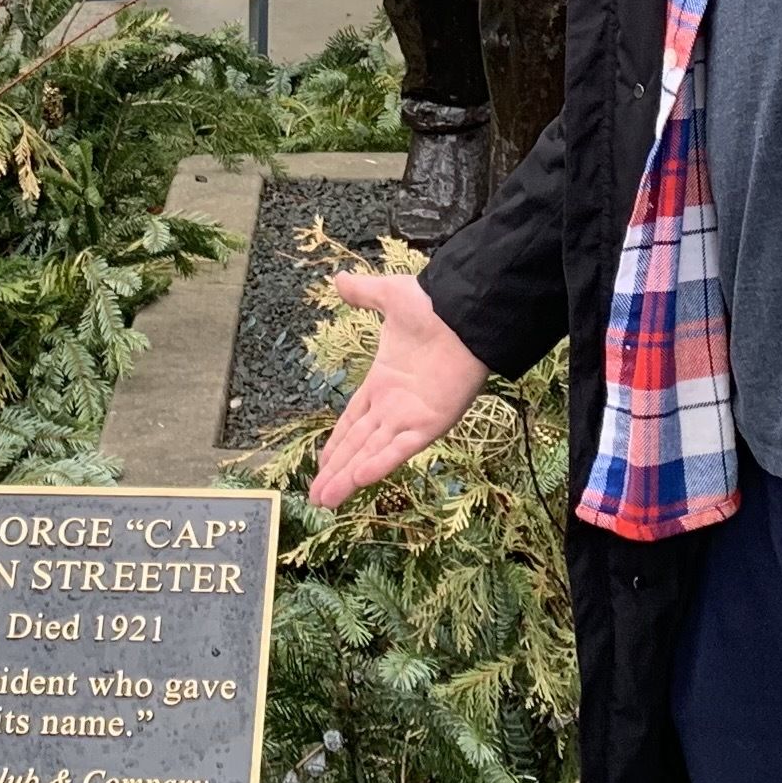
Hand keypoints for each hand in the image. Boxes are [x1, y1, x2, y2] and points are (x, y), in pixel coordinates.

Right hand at [308, 271, 490, 507]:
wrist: (467, 311)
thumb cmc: (433, 305)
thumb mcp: (390, 296)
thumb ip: (364, 294)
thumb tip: (338, 280)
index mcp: (382, 382)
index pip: (353, 420)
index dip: (337, 443)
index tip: (322, 463)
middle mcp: (393, 406)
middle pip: (357, 445)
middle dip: (335, 471)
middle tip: (314, 498)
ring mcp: (410, 417)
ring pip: (371, 453)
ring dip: (348, 477)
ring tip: (325, 502)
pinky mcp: (429, 423)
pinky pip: (399, 449)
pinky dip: (379, 464)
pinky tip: (358, 481)